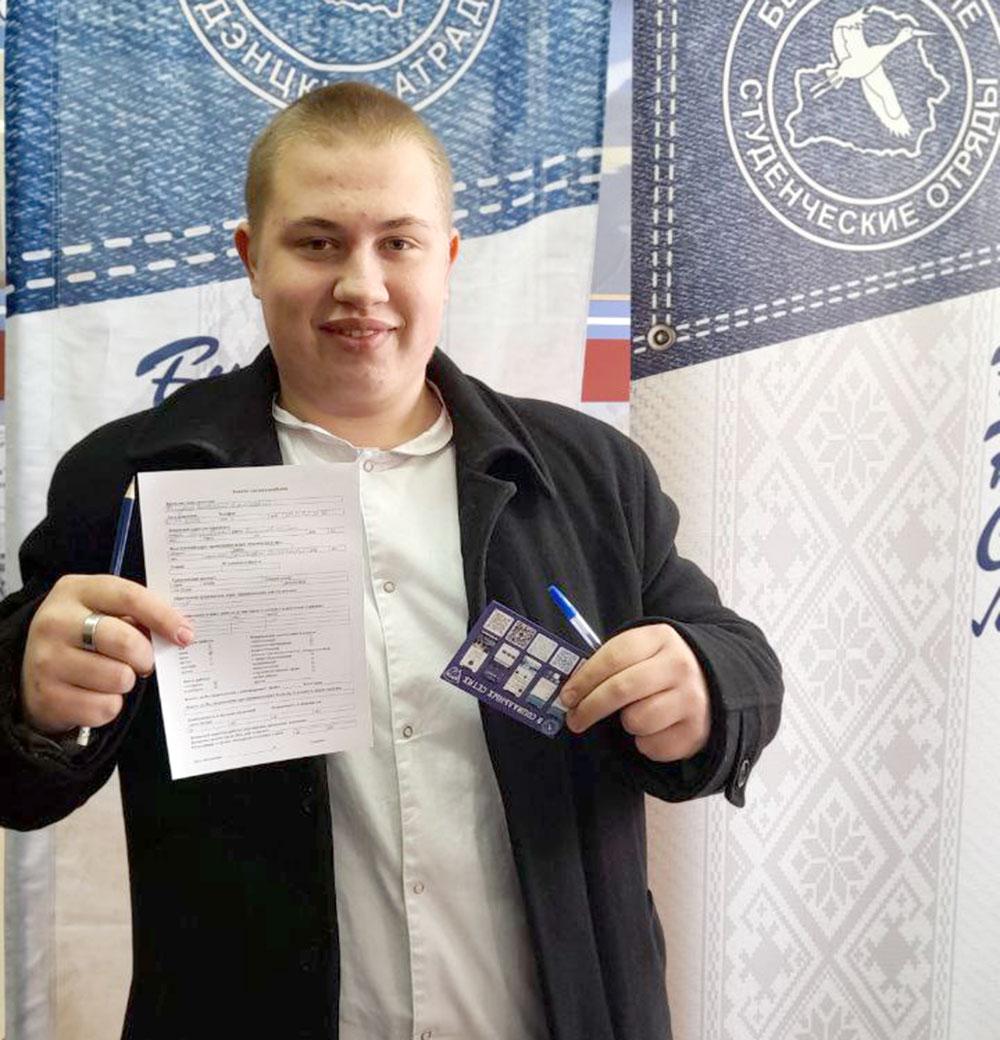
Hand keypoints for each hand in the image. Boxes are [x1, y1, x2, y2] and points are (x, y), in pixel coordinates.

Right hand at [20, 575, 193, 735]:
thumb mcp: (103, 612)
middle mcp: (55, 622)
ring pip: (119, 678)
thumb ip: (136, 615)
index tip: (185, 635)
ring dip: (126, 682)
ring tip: (112, 676)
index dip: (164, 617)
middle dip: (146, 657)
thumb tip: (178, 633)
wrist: (31, 673)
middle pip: (126, 642)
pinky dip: (110, 706)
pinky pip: (104, 707)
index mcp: (75, 591)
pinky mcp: (46, 697)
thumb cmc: (82, 637)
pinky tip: (95, 694)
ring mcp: (46, 660)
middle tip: (144, 662)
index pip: (129, 597)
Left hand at [559, 624, 710, 761]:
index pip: (613, 656)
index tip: (567, 695)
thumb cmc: (661, 668)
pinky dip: (645, 742)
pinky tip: (654, 729)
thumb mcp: (642, 651)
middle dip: (590, 708)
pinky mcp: (696, 731)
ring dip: (626, 723)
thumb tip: (571, 689)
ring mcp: (691, 699)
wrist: (714, 681)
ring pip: (636, 720)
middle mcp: (679, 666)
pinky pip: (652, 746)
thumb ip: (611, 662)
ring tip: (633, 715)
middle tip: (575, 719)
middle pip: (621, 689)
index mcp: (660, 638)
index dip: (584, 679)